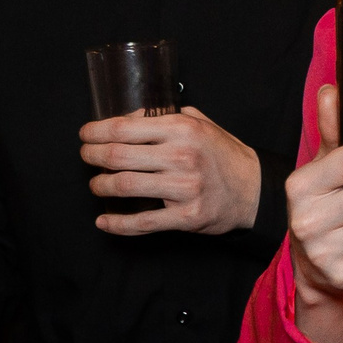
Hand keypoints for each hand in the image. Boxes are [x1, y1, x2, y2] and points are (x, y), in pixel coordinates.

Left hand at [80, 107, 262, 235]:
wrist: (256, 190)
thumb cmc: (224, 156)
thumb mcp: (201, 124)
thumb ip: (166, 118)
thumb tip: (128, 118)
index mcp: (182, 129)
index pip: (124, 128)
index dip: (95, 132)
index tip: (85, 136)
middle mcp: (182, 156)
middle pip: (117, 156)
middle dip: (92, 157)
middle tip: (87, 158)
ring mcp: (185, 188)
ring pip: (124, 186)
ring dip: (101, 187)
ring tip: (97, 185)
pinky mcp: (187, 216)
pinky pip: (143, 222)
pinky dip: (117, 224)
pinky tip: (104, 222)